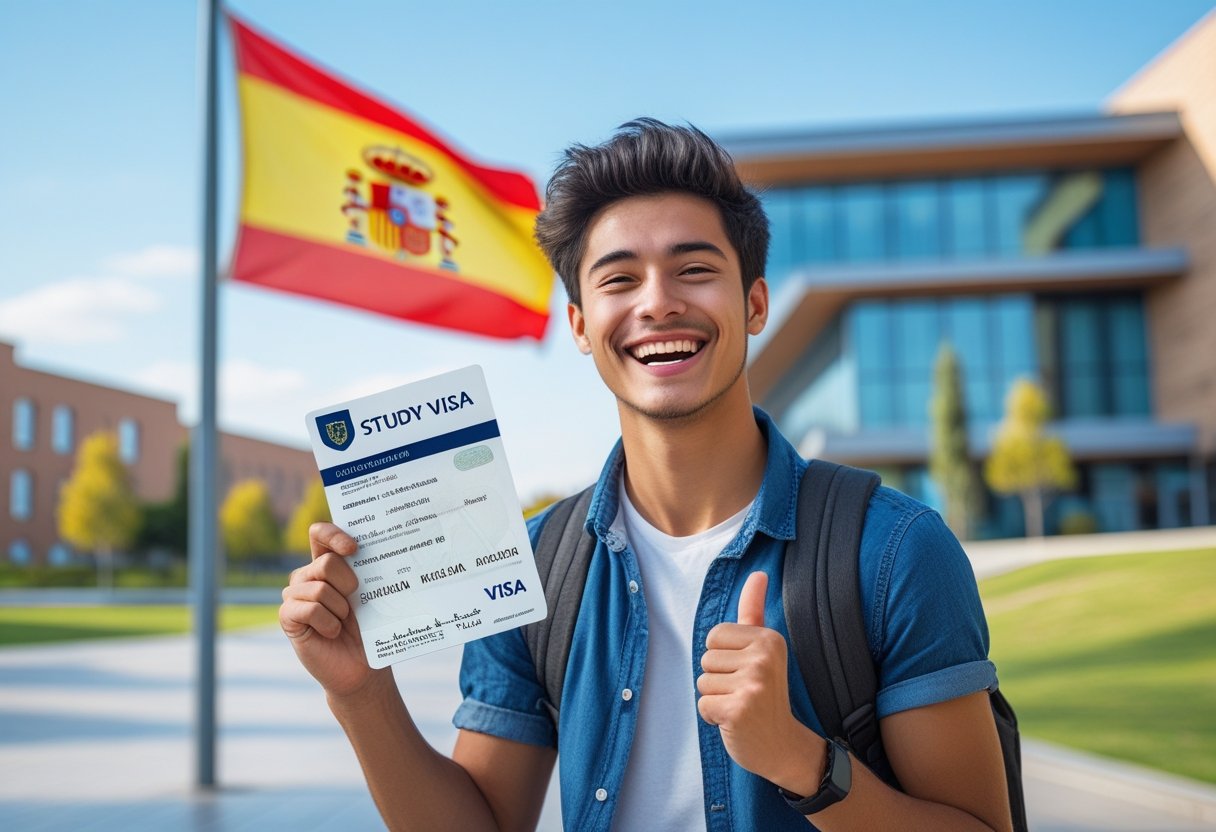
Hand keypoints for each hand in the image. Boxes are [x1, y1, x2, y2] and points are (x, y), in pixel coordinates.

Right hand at [279, 522, 380, 697]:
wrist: (361, 666)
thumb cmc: (368, 628)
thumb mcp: (370, 594)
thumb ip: (364, 570)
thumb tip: (374, 548)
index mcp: (327, 563)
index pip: (320, 534)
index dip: (333, 534)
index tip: (354, 548)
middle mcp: (308, 575)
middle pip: (327, 563)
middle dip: (348, 584)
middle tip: (354, 606)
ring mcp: (294, 595)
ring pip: (320, 588)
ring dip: (340, 609)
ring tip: (342, 622)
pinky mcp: (287, 616)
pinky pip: (310, 609)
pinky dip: (328, 623)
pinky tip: (332, 632)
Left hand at [697, 571, 823, 793]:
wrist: (783, 745)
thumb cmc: (766, 694)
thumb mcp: (764, 649)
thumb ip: (754, 611)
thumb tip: (757, 573)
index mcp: (769, 638)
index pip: (714, 636)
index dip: (723, 658)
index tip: (747, 672)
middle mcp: (764, 657)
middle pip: (706, 658)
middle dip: (718, 679)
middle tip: (744, 692)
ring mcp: (752, 683)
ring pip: (702, 682)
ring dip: (716, 699)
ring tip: (741, 705)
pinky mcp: (738, 709)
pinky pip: (703, 704)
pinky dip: (713, 717)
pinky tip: (735, 721)